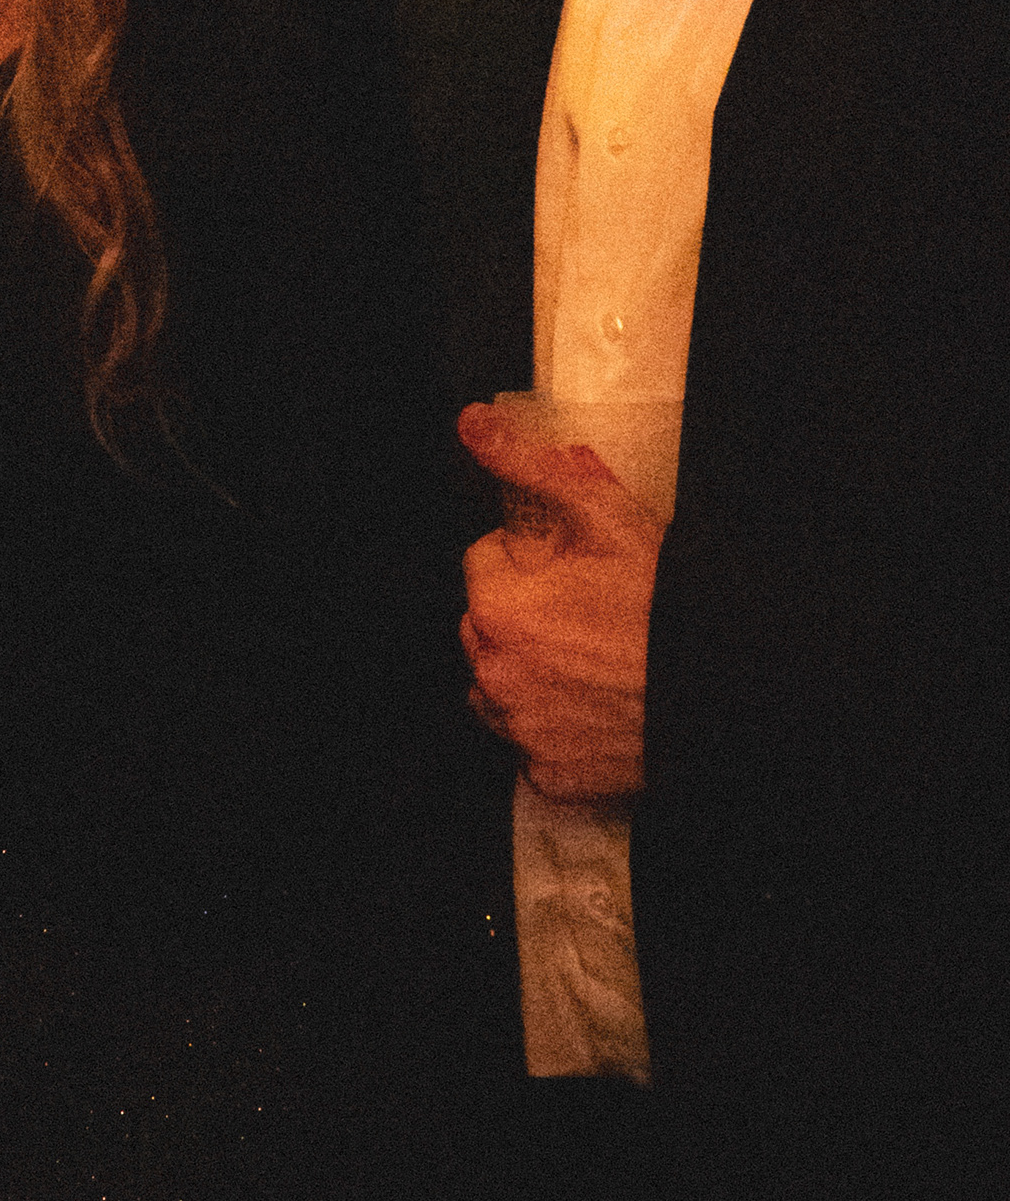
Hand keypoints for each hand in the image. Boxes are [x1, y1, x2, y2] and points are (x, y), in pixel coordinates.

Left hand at [457, 402, 660, 802]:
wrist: (727, 689)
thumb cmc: (667, 604)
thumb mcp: (602, 513)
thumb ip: (528, 465)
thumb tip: (473, 424)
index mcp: (498, 609)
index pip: (485, 562)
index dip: (532, 557)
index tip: (573, 566)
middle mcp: (495, 675)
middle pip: (486, 624)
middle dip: (522, 611)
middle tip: (586, 609)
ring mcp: (521, 731)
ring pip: (500, 685)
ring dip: (529, 669)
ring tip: (591, 656)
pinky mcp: (551, 776)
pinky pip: (532, 743)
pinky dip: (555, 725)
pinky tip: (598, 703)